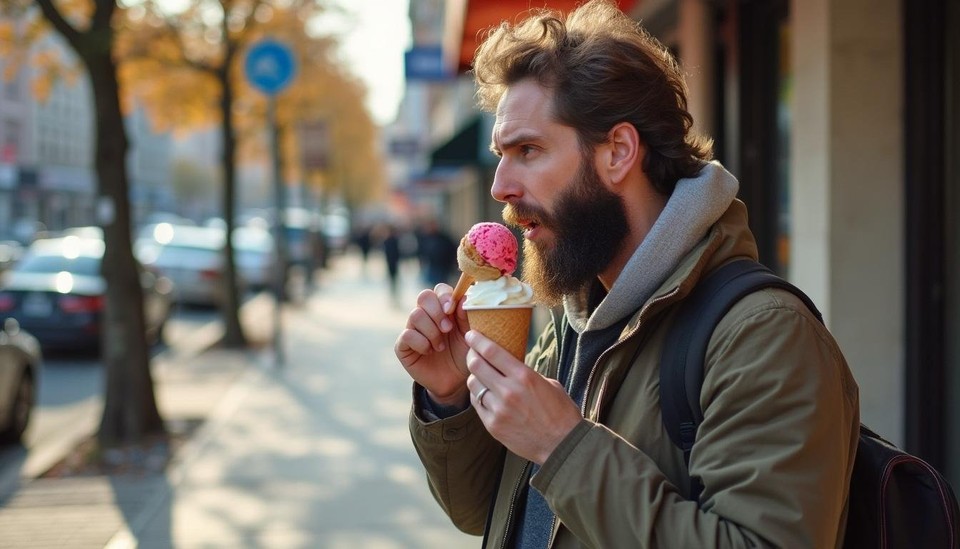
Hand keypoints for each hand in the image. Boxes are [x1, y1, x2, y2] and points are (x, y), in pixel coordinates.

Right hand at [395, 283, 470, 405]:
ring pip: (415, 315)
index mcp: (444, 308)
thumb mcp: (470, 335)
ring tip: (440, 346)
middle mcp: (426, 315)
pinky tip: (429, 352)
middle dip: (437, 312)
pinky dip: (421, 343)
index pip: (439, 290)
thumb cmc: (463, 354)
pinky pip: (407, 335)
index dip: (445, 296)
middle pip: (424, 296)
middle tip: (447, 329)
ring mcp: (413, 329)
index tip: (452, 310)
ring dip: (431, 331)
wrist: (454, 381)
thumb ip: (466, 316)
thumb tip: (464, 297)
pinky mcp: (403, 345)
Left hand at [464, 330, 581, 464]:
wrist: (562, 445)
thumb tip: (511, 365)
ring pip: (473, 385)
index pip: (492, 352)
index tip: (472, 335)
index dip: (477, 340)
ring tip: (480, 376)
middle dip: (472, 355)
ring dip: (475, 377)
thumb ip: (526, 373)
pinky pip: (477, 404)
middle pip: (476, 365)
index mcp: (524, 376)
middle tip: (472, 353)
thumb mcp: (548, 384)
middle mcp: (508, 391)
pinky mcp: (493, 425)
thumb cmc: (560, 413)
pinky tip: (484, 394)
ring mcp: (499, 410)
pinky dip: (479, 396)